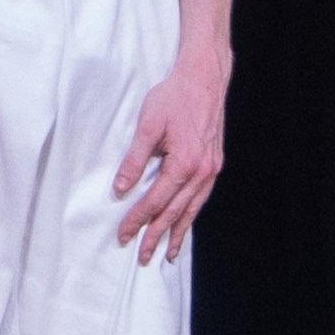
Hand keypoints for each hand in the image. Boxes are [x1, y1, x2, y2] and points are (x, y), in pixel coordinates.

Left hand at [112, 56, 228, 261]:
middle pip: (174, 212)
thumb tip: (120, 188)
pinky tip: (185, 221)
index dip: (137, 220)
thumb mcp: (148, 125)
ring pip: (191, 209)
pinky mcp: (214, 163)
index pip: (155, 201)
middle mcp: (201, 171)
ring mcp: (211, 168)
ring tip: (168, 253)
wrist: (205, 78)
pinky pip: (201, 197)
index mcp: (184, 163)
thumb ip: (134, 159)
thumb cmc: (174, 97)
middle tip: (142, 256)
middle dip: (156, 235)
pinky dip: (192, 214)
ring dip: (178, 232)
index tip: (123, 236)